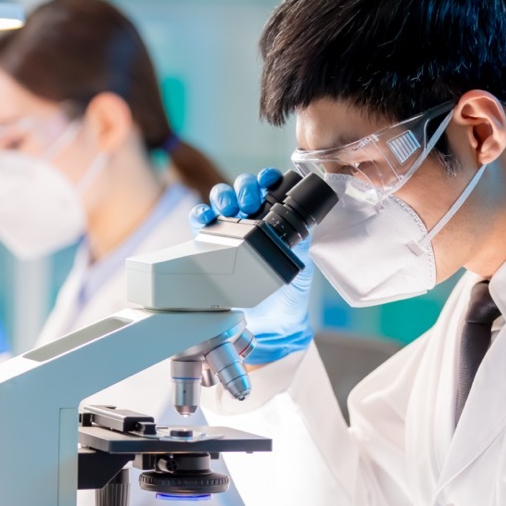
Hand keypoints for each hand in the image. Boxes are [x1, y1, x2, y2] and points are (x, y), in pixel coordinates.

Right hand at [189, 168, 313, 364]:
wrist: (271, 326)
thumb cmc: (288, 294)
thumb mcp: (300, 263)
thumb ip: (301, 242)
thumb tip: (306, 224)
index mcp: (273, 220)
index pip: (268, 190)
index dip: (267, 179)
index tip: (269, 180)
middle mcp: (249, 223)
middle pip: (241, 191)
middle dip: (244, 188)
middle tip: (249, 200)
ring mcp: (228, 235)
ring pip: (220, 203)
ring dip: (222, 197)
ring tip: (229, 207)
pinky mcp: (209, 250)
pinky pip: (200, 226)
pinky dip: (199, 216)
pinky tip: (205, 218)